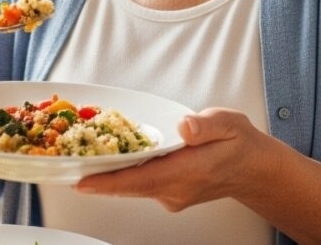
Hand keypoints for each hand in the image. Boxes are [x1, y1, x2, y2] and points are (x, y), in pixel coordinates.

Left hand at [74, 108, 274, 211]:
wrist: (255, 170)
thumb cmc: (241, 144)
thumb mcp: (229, 124)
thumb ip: (206, 126)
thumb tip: (185, 127)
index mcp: (189, 172)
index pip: (141, 180)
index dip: (109, 182)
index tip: (83, 182)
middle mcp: (176, 189)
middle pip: (128, 186)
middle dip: (97, 178)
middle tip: (65, 166)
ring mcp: (171, 195)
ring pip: (131, 187)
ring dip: (106, 177)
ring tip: (78, 162)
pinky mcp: (168, 194)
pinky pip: (138, 186)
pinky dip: (121, 176)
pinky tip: (107, 163)